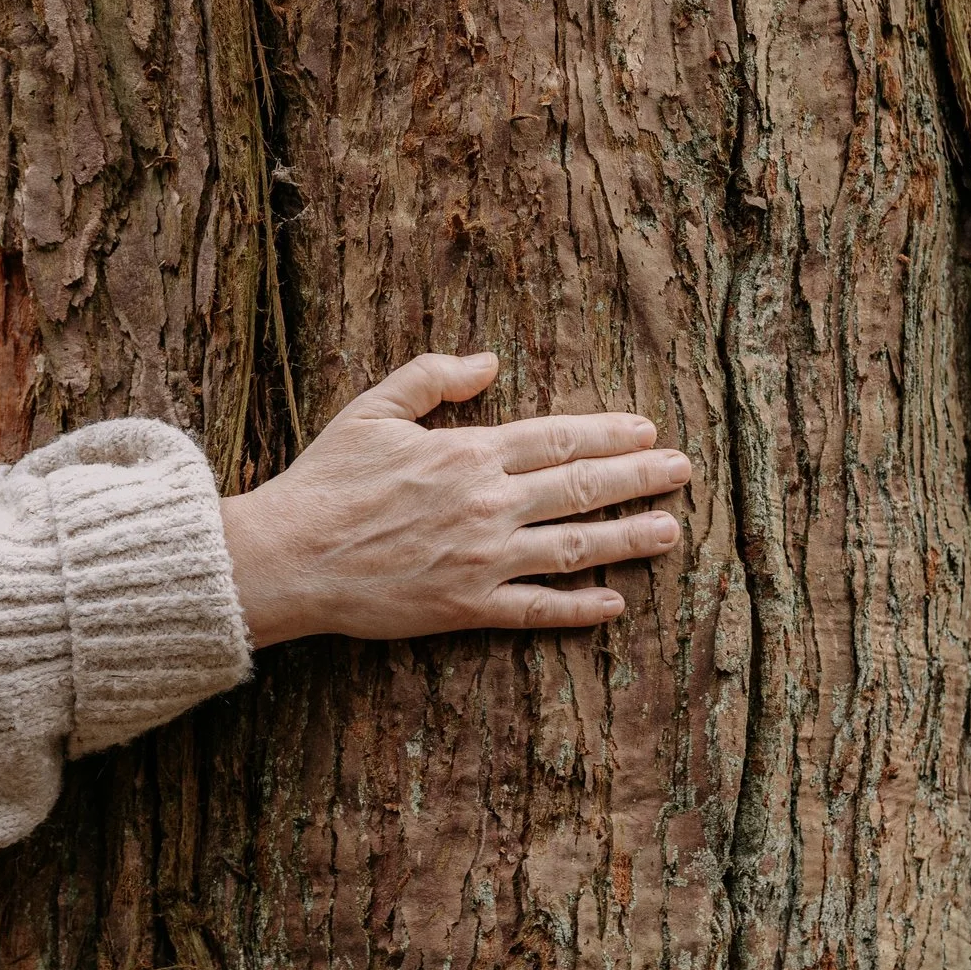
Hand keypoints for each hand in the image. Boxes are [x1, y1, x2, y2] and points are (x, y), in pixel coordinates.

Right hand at [218, 352, 693, 647]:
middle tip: (682, 472)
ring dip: (628, 538)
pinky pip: (537, 609)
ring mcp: (482, 559)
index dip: (609, 434)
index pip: (558, 438)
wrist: (288, 556)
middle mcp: (487, 504)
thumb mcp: (371, 408)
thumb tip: (489, 360)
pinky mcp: (467, 607)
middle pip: (582, 488)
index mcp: (468, 452)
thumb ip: (432, 377)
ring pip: (574, 547)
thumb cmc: (325, 479)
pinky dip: (579, 608)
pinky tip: (616, 603)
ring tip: (670, 530)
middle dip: (639, 477)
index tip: (647, 431)